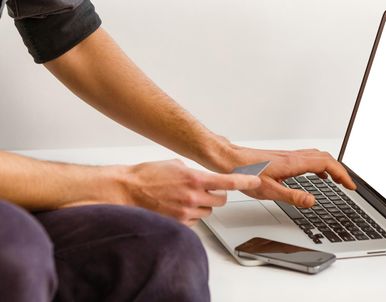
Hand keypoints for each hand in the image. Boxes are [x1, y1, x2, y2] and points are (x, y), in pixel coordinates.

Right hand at [122, 159, 260, 225]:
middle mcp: (193, 196)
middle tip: (203, 190)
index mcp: (195, 178)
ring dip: (201, 206)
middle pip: (221, 200)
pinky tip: (175, 207)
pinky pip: (194, 222)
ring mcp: (186, 212)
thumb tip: (203, 177)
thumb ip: (194, 172)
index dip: (246, 180)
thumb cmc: (146, 176)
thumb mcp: (175, 165)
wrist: (125, 191)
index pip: (228, 181)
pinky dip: (189, 215)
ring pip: (207, 212)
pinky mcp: (178, 224)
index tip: (257, 180)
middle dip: (216, 195)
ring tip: (182, 198)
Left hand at [229, 146, 355, 207]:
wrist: (230, 160)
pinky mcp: (283, 157)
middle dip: (340, 170)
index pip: (327, 164)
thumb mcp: (269, 190)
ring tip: (336, 180)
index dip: (342, 174)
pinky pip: (307, 158)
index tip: (350, 185)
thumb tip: (312, 201)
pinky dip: (318, 165)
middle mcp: (293, 156)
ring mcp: (288, 155)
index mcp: (294, 163)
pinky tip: (314, 175)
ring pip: (317, 156)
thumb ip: (293, 196)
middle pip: (325, 158)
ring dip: (330, 167)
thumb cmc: (246, 173)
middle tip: (347, 184)